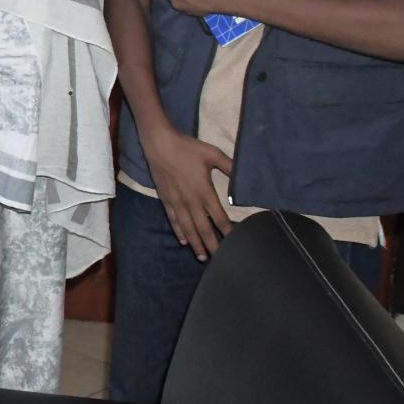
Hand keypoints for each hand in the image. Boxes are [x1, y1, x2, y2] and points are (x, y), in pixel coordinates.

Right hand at [139, 123, 234, 260]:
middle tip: (221, 259)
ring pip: (187, 228)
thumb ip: (229, 167)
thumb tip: (243, 177)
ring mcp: (177, 201)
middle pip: (203, 228)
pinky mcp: (166, 199)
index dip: (227, 231)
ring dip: (195, 243)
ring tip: (202, 257)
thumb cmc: (188, 148)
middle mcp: (191, 200)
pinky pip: (173, 219)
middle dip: (212, 244)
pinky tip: (184, 241)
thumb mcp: (212, 154)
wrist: (159, 144)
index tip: (235, 243)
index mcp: (204, 191)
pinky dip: (179, 232)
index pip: (218, 217)